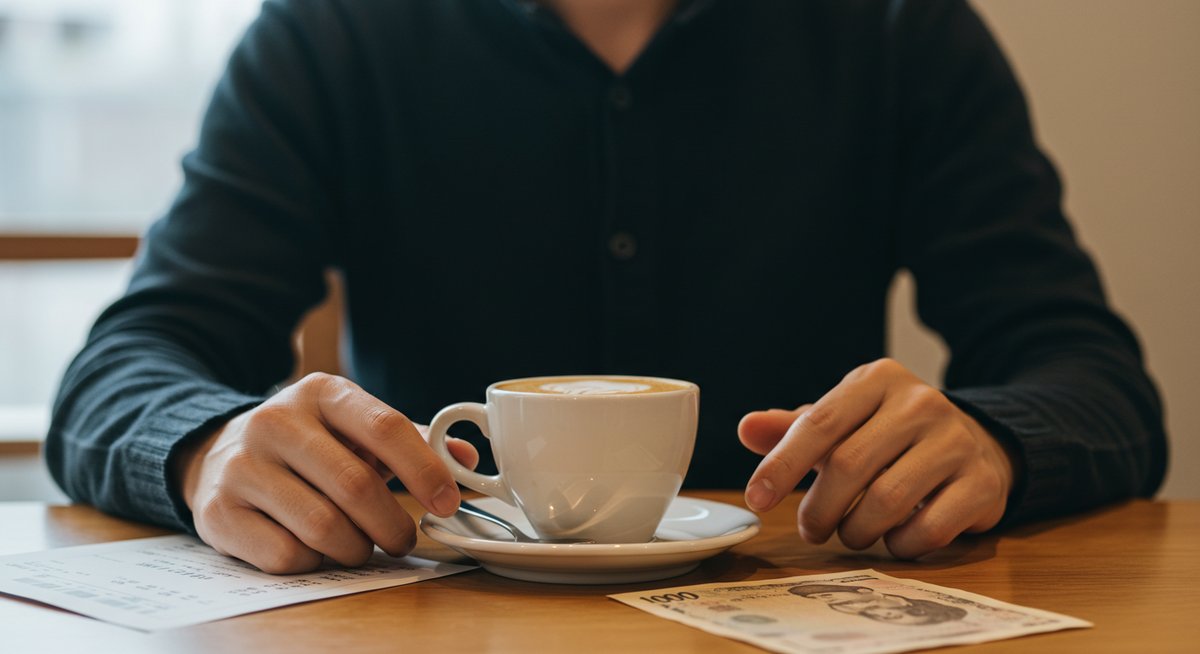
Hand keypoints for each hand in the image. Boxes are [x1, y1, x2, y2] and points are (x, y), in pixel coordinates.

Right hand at [175, 373, 478, 573]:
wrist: (215, 453)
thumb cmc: (307, 444)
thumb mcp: (353, 426)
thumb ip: (412, 440)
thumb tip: (466, 460)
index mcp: (321, 393)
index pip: (386, 427)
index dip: (425, 470)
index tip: (448, 503)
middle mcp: (276, 422)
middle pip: (356, 486)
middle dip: (393, 524)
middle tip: (404, 539)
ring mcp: (242, 466)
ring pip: (323, 528)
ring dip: (356, 548)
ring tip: (360, 544)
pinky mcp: (218, 512)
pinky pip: (287, 555)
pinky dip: (314, 562)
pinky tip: (315, 548)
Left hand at [738, 359, 1017, 558]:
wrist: (973, 444)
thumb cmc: (888, 436)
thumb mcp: (843, 423)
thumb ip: (793, 429)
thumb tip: (746, 427)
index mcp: (878, 380)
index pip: (819, 423)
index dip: (782, 465)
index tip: (756, 498)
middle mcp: (921, 402)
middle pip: (849, 465)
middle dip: (818, 508)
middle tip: (810, 529)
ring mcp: (957, 441)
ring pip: (887, 501)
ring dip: (856, 530)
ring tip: (850, 533)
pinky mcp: (984, 482)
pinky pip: (930, 528)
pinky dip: (900, 545)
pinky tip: (893, 539)